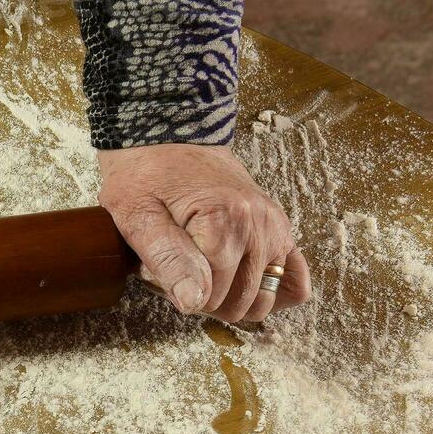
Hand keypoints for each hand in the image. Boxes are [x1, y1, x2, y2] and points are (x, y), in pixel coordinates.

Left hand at [97, 144, 309, 322]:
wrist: (168, 131)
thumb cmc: (146, 172)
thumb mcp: (137, 215)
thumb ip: (167, 260)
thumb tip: (193, 301)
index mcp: (224, 222)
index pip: (211, 295)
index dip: (179, 294)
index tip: (157, 274)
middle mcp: (258, 225)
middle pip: (239, 301)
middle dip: (204, 300)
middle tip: (176, 273)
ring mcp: (274, 226)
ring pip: (264, 297)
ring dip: (231, 298)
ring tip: (202, 275)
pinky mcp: (278, 226)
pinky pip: (295, 277)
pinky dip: (275, 291)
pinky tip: (244, 286)